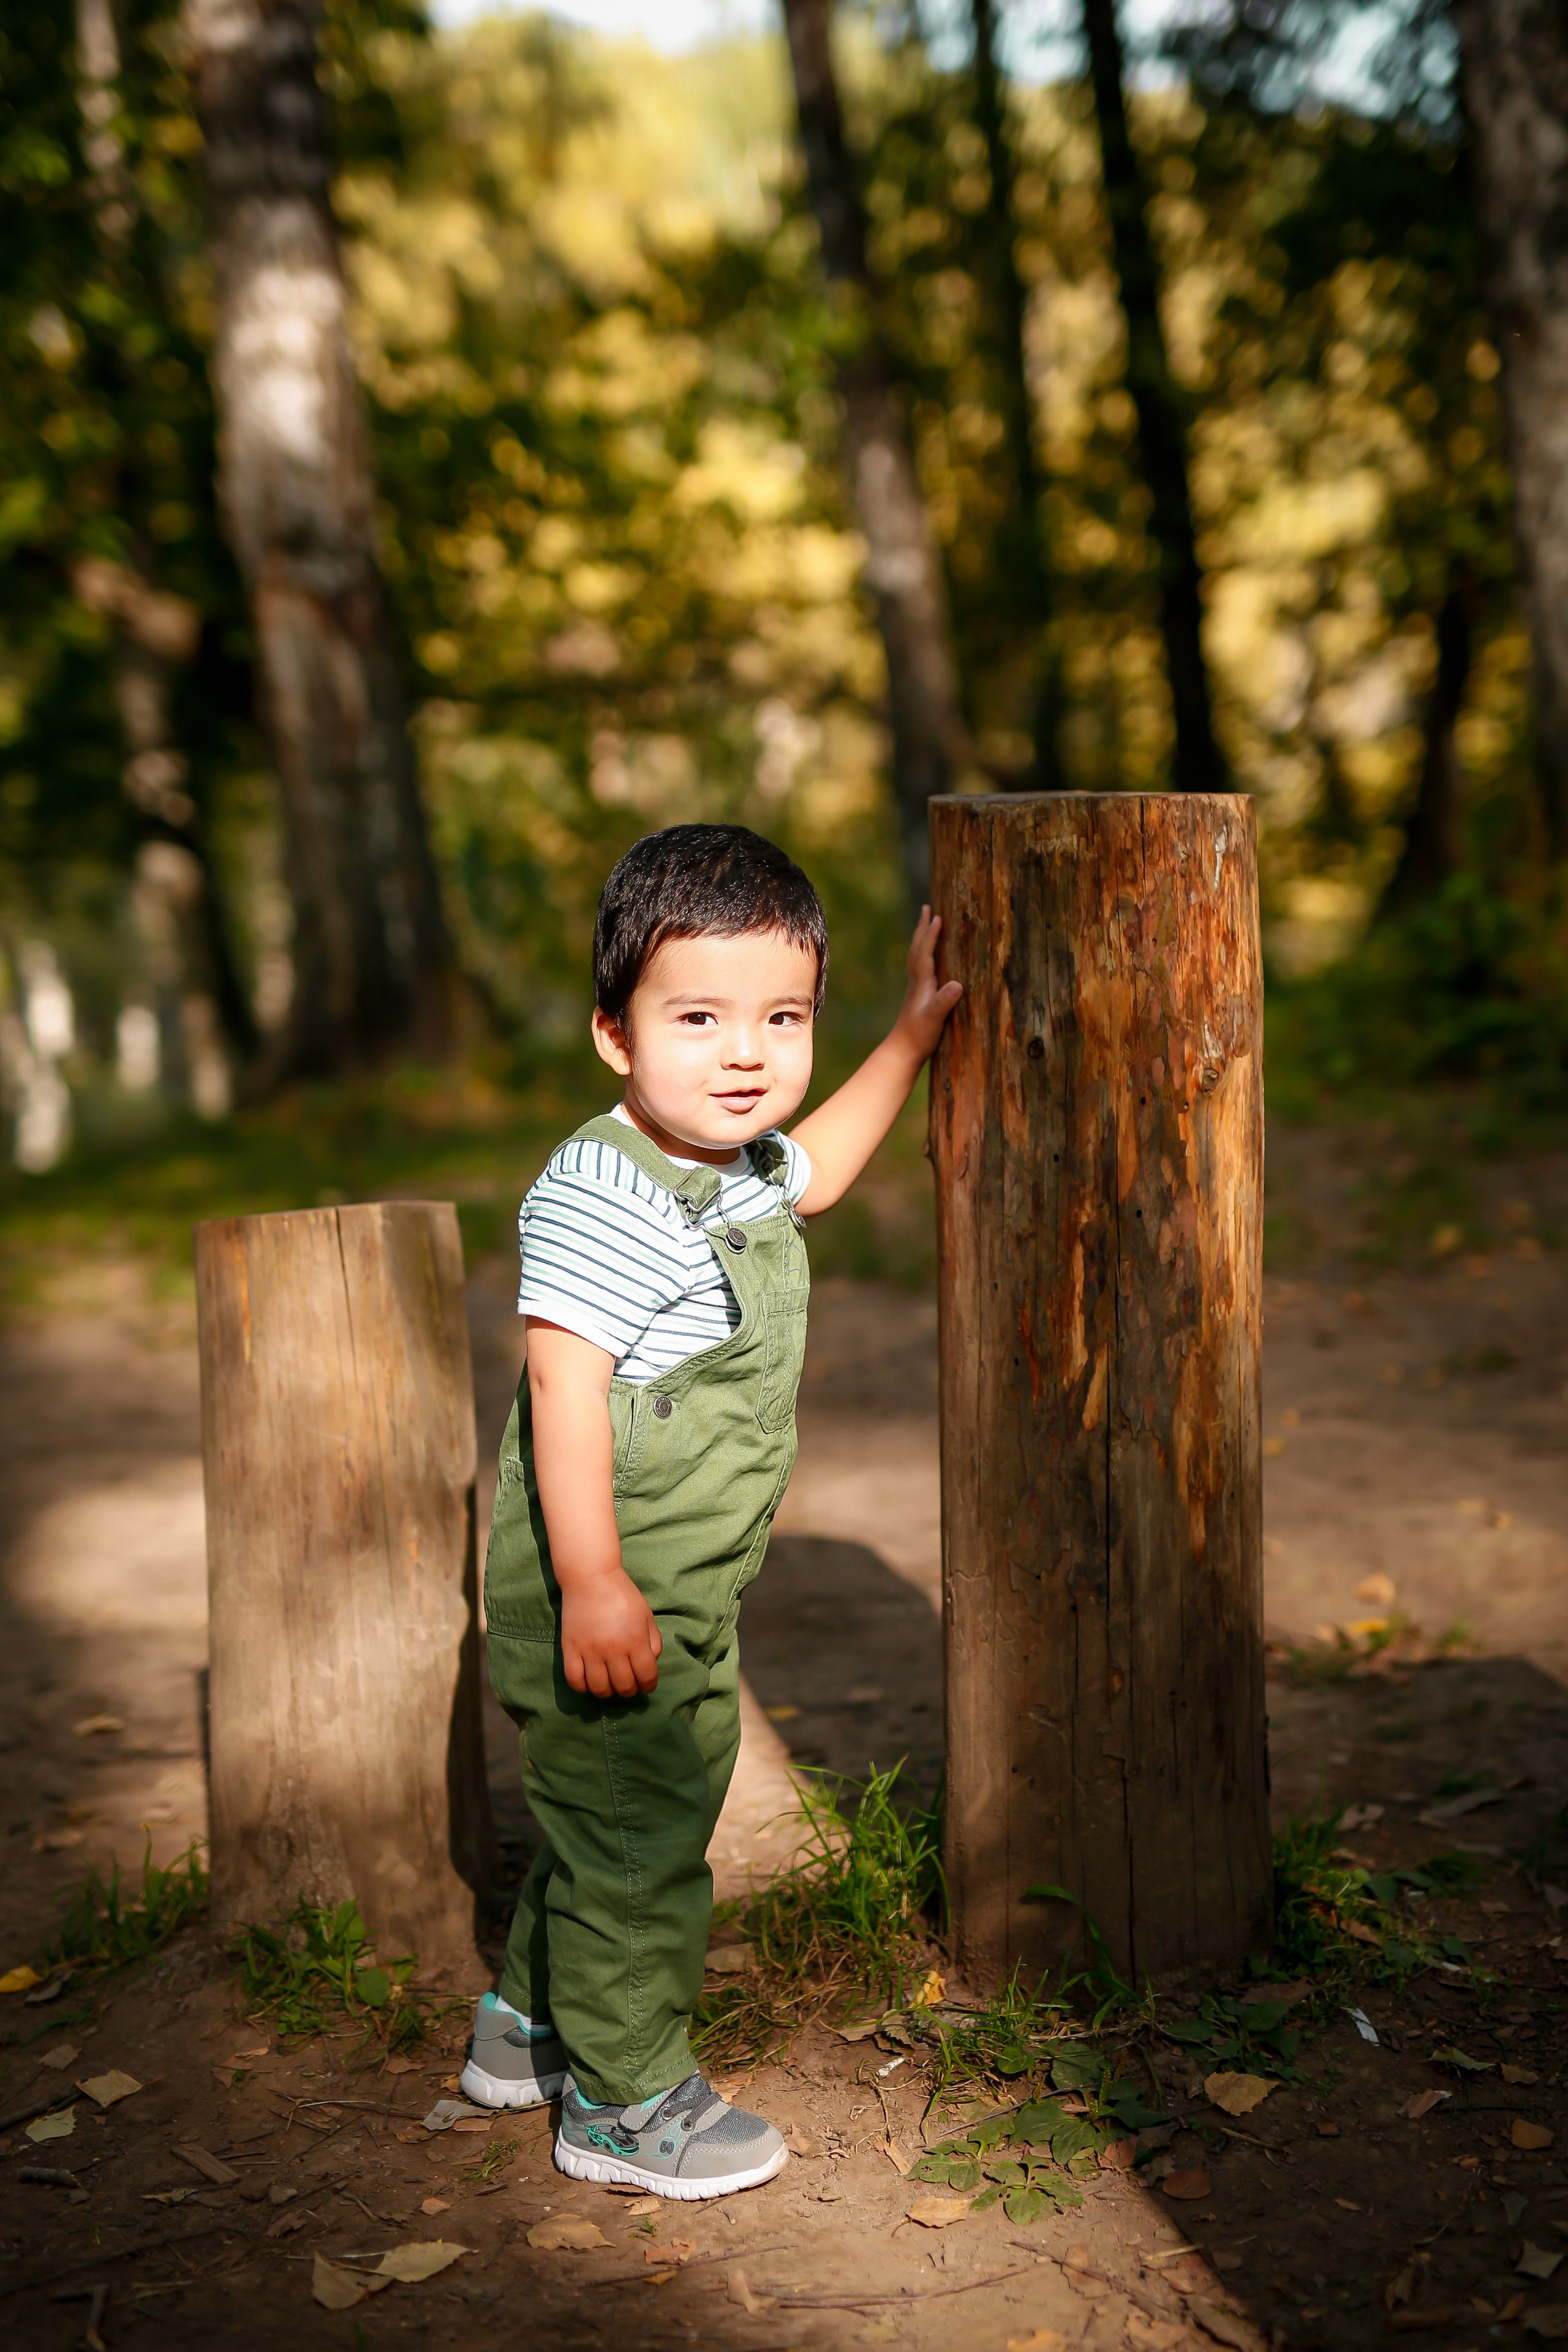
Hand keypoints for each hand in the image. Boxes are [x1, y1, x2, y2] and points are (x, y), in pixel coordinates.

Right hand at [560, 1564, 662, 1698]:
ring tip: (609, 1684)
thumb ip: (653, 1641)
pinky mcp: (570, 1649)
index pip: (646, 1677)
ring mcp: (590, 1651)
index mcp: (635, 1640)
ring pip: (599, 1688)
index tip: (646, 1685)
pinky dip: (582, 1687)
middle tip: (628, 1684)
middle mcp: (613, 1649)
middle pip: (624, 1686)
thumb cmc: (622, 1594)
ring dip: (607, 1692)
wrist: (591, 1577)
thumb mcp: (646, 1615)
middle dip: (630, 1690)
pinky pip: (574, 1680)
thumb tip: (651, 1663)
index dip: (649, 1686)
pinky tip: (589, 1682)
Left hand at [892, 906, 962, 1062]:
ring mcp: (916, 987)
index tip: (937, 916)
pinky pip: (921, 965)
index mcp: (921, 983)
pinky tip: (929, 956)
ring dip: (922, 937)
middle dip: (923, 928)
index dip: (931, 934)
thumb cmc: (919, 1036)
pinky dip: (924, 953)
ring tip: (927, 924)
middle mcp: (917, 981)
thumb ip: (944, 1002)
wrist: (903, 1050)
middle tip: (927, 908)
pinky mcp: (919, 995)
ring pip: (917, 955)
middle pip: (918, 948)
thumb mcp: (934, 1019)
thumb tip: (957, 984)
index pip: (925, 952)